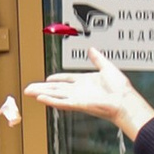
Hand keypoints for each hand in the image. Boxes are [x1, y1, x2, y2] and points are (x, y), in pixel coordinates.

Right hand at [24, 46, 150, 137]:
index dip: (57, 78)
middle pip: (56, 88)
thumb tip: (91, 49)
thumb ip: (97, 59)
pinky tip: (40, 98)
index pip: (66, 79)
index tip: (48, 78)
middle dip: (42, 87)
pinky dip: (50, 100)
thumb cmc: (120, 88)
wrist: (124, 101)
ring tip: (28, 92)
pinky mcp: (78, 104)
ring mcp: (77, 97)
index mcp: (85, 82)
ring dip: (41, 93)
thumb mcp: (107, 67)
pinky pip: (61, 102)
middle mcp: (79, 90)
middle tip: (29, 88)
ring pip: (55, 94)